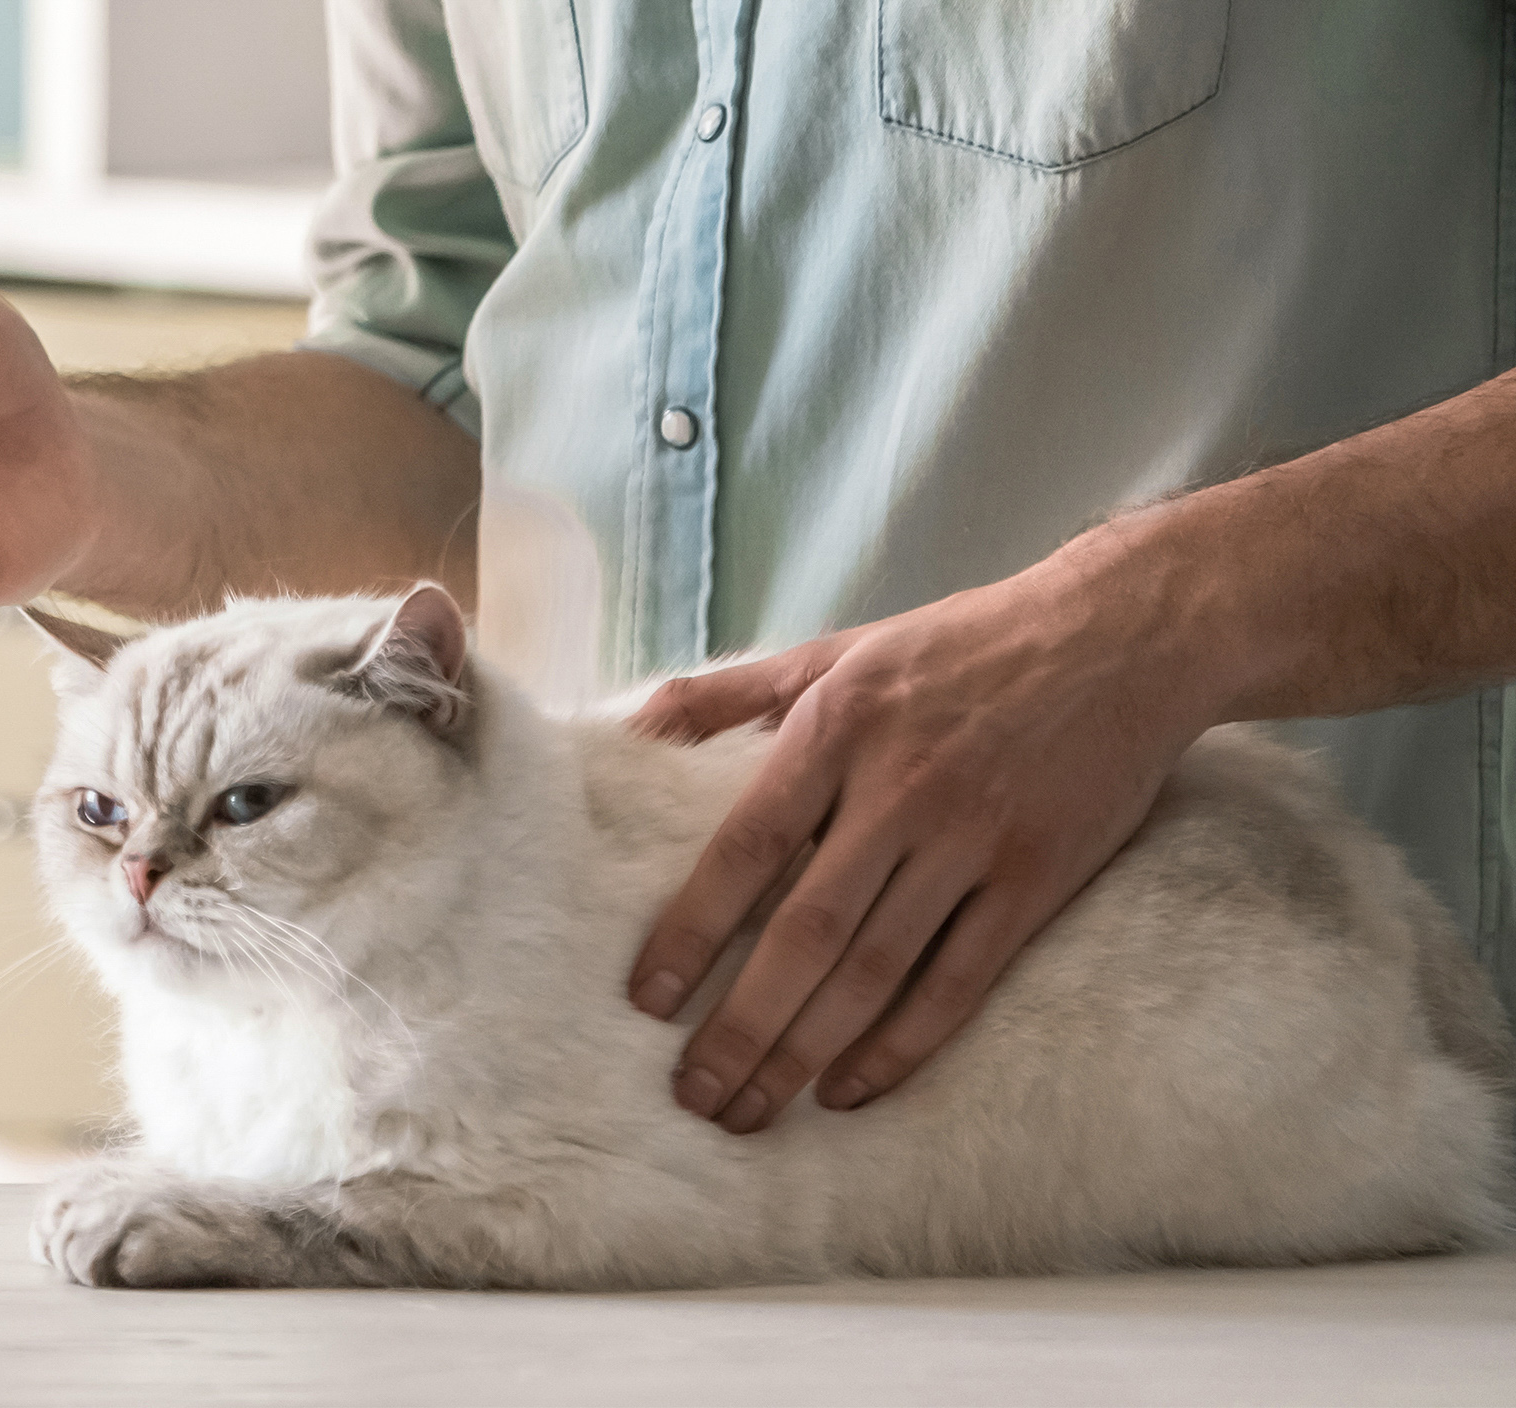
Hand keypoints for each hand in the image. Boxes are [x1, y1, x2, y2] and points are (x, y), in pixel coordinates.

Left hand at [625, 564, 1213, 1132]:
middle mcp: (901, 790)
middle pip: (805, 931)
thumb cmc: (960, 645)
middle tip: (694, 1094)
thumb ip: (726, 694)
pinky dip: (902, 1046)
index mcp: (839, 729)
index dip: (691, 930)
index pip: (745, 848)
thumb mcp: (835, 650)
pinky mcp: (1036, 881)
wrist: (1121, 635)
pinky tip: (848, 1090)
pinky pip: (959, 982)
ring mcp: (973, 841)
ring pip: (875, 970)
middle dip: (741, 1025)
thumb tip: (627, 729)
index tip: (645, 999)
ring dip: (806, 1052)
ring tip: (752, 1112)